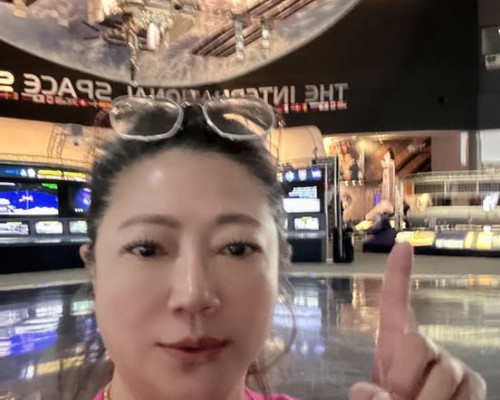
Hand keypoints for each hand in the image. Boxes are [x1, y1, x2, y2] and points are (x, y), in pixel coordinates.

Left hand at [349, 243, 486, 399]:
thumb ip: (366, 395)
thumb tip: (377, 395)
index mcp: (394, 347)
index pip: (394, 305)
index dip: (397, 275)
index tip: (403, 246)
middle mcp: (427, 349)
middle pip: (417, 342)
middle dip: (403, 378)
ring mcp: (454, 367)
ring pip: (443, 374)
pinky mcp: (475, 386)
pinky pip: (466, 396)